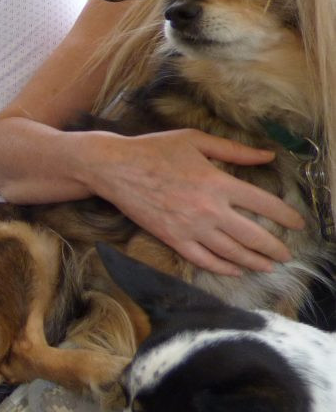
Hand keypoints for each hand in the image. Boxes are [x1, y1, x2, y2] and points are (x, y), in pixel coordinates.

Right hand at [90, 128, 305, 275]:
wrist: (114, 167)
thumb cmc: (154, 149)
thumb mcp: (195, 141)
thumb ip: (234, 150)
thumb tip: (267, 155)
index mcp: (217, 182)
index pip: (264, 205)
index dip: (286, 216)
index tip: (297, 223)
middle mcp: (209, 209)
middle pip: (253, 236)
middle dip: (275, 248)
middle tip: (286, 254)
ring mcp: (190, 227)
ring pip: (232, 253)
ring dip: (255, 262)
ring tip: (268, 265)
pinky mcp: (173, 239)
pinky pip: (204, 260)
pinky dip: (223, 268)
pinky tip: (235, 270)